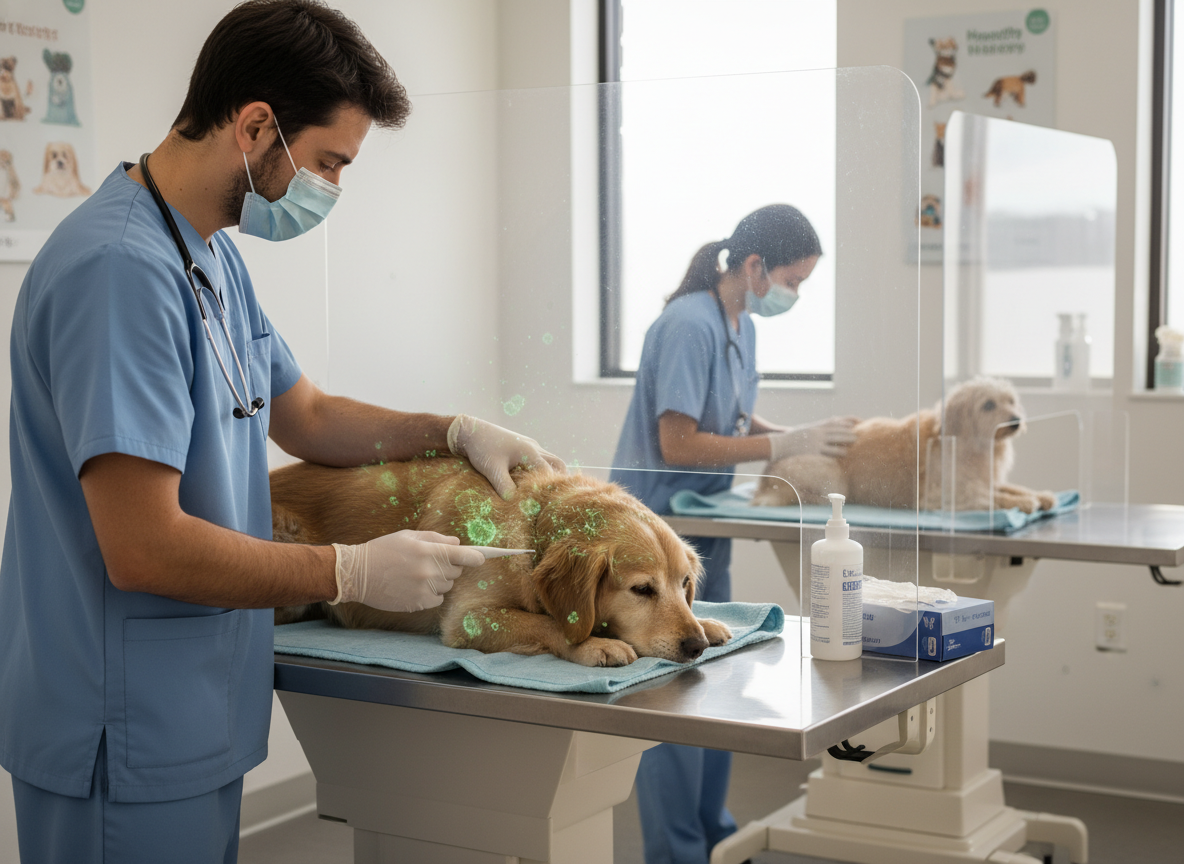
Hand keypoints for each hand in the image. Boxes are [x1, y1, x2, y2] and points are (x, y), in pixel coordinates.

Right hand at [330, 531, 485, 611]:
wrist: (357, 573)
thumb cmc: (383, 550)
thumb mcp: (409, 536)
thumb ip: (436, 538)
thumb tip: (458, 544)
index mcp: (429, 551)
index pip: (464, 555)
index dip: (476, 557)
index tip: (483, 558)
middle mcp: (429, 571)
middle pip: (457, 572)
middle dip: (449, 566)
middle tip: (430, 562)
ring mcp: (424, 589)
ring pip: (447, 587)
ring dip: (440, 581)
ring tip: (418, 574)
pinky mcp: (418, 604)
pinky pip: (437, 600)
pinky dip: (432, 594)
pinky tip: (414, 586)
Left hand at [447, 414, 565, 497]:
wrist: (470, 430)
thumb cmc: (482, 448)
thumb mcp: (493, 469)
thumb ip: (505, 486)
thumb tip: (516, 502)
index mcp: (530, 452)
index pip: (549, 473)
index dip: (550, 488)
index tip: (547, 502)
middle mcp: (534, 447)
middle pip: (557, 464)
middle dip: (559, 479)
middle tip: (555, 496)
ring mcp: (529, 445)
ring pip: (549, 459)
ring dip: (549, 473)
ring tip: (543, 490)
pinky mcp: (522, 446)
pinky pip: (538, 457)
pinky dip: (540, 469)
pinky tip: (529, 480)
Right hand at [768, 416, 857, 460]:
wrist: (779, 445)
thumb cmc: (793, 438)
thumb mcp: (806, 428)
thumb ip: (818, 426)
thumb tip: (831, 421)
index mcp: (815, 426)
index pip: (834, 422)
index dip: (846, 422)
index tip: (856, 422)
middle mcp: (817, 432)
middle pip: (837, 431)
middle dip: (848, 433)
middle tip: (858, 436)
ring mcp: (815, 442)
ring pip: (835, 442)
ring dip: (845, 444)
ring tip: (852, 446)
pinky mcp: (813, 452)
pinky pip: (828, 453)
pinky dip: (837, 453)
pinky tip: (843, 455)